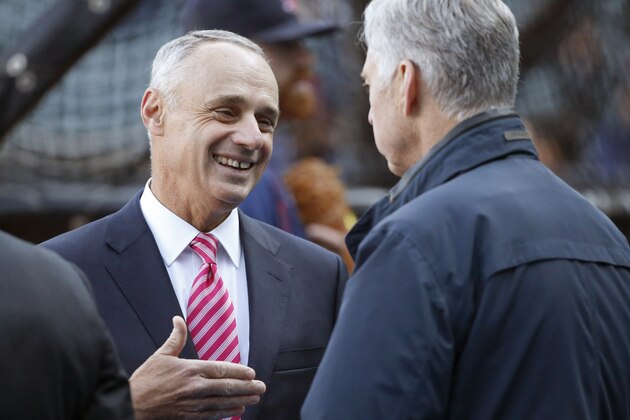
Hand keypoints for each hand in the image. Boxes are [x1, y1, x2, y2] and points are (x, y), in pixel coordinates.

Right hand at [129, 316, 264, 418]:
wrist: (131, 405)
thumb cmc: (145, 380)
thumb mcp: (160, 355)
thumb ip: (175, 338)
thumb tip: (178, 319)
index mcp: (190, 370)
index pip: (221, 369)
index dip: (239, 372)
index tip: (252, 373)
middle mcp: (194, 387)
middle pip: (226, 387)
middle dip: (247, 387)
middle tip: (261, 387)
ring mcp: (192, 404)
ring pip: (222, 402)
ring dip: (240, 400)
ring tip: (254, 398)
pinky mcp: (188, 417)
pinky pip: (212, 415)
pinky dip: (226, 412)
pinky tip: (237, 410)